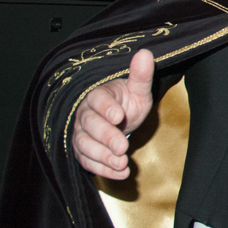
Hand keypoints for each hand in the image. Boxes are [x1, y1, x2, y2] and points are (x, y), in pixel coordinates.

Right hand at [72, 49, 155, 179]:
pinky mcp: (84, 152)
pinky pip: (88, 162)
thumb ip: (141, 75)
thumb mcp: (138, 90)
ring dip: (103, 157)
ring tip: (122, 164)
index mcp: (98, 96)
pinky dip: (103, 170)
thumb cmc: (127, 102)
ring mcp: (82, 135)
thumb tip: (145, 53)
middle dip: (106, 138)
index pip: (97, 100)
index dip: (106, 108)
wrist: (119, 119)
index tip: (119, 116)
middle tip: (122, 147)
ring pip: (85, 146)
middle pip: (89, 126)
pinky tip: (121, 174)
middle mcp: (85, 115)